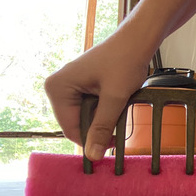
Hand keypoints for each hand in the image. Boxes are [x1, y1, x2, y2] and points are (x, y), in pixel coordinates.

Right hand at [45, 0, 195, 160]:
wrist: (138, 39)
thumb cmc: (125, 61)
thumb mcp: (115, 98)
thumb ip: (103, 127)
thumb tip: (93, 156)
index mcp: (57, 89)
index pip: (70, 129)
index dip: (91, 141)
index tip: (112, 148)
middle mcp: (58, 87)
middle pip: (77, 123)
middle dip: (99, 127)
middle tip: (122, 125)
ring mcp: (69, 86)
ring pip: (87, 117)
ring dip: (105, 118)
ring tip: (121, 107)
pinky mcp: (81, 86)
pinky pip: (91, 108)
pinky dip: (106, 110)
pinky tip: (119, 102)